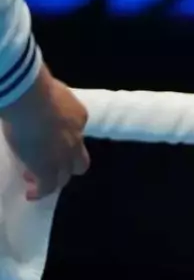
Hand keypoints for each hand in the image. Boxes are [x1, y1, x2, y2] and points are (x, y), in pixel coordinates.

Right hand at [1, 66, 88, 200]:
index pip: (76, 133)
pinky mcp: (46, 168)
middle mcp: (76, 139)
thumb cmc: (34, 85)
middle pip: (79, 162)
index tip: (51, 141)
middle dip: (67, 166)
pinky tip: (31, 194)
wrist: (29, 96)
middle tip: (49, 166)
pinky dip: (40, 192)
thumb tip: (38, 95)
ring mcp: (62, 155)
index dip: (66, 140)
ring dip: (52, 181)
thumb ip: (50, 97)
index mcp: (79, 117)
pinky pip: (46, 186)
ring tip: (35, 182)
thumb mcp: (51, 89)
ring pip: (64, 176)